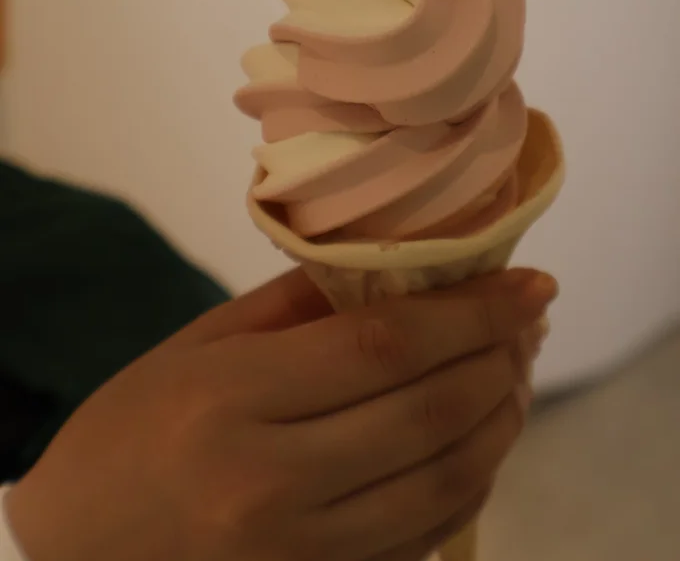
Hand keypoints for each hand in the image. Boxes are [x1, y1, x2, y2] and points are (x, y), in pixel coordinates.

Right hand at [5, 267, 556, 560]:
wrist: (73, 555)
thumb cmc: (128, 432)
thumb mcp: (197, 347)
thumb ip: (296, 307)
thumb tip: (395, 275)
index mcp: (233, 399)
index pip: (385, 346)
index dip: (472, 312)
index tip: (532, 284)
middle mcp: (271, 484)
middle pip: (429, 415)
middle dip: (498, 360)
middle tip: (527, 322)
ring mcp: (299, 553)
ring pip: (444, 483)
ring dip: (497, 423)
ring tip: (512, 374)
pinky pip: (424, 538)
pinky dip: (468, 483)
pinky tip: (475, 440)